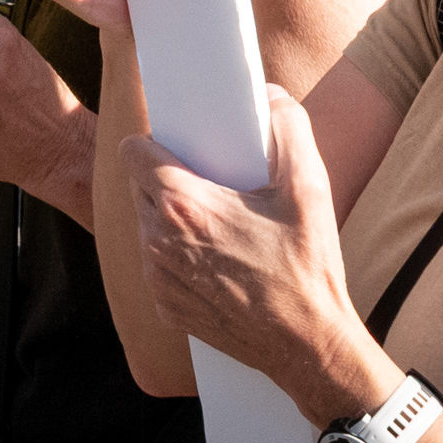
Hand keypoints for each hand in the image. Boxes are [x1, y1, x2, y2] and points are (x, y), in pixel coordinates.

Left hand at [129, 86, 374, 411]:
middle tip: (210, 182)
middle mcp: (159, 241)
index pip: (133, 153)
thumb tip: (270, 96)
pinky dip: (178, 256)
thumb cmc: (307, 268)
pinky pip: (158, 264)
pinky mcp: (167, 307)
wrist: (308, 346)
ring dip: (170, 218)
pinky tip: (217, 258)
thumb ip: (289, 127)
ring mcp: (159, 278)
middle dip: (166, 178)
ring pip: (147, 226)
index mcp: (184, 205)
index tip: (182, 144)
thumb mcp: (309, 187)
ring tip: (217, 220)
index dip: (156, 142)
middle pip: (139, 187)